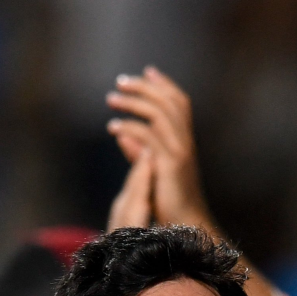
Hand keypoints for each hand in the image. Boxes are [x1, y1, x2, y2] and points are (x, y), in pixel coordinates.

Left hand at [106, 67, 210, 229]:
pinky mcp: (170, 165)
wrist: (184, 225)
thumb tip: (121, 132)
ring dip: (133, 103)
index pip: (179, 102)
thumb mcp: (152, 170)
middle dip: (144, 87)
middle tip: (120, 81)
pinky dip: (130, 128)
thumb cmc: (168, 201)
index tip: (147, 70)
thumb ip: (137, 150)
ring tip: (111, 99)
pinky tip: (113, 127)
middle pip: (169, 101)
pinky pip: (149, 137)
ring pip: (159, 114)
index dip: (164, 84)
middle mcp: (185, 141)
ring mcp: (180, 152)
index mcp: (184, 140)